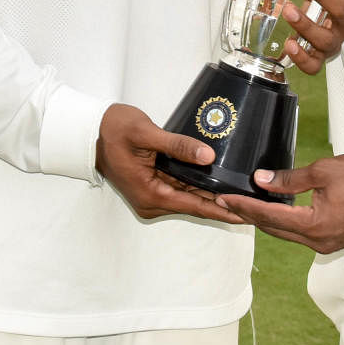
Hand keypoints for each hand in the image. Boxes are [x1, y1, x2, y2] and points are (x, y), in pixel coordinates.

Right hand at [95, 103, 244, 223]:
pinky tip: (218, 183)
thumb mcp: (146, 134)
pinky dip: (199, 187)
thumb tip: (208, 156)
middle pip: (194, 205)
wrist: (90, 131)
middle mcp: (151, 201)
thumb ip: (177, 146)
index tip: (245, 214)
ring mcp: (151, 195)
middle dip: (222, 205)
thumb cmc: (114, 129)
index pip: (194, 205)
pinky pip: (180, 189)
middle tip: (253, 203)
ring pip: (189, 197)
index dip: (221, 210)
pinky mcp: (152, 185)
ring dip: (213, 197)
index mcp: (150, 194)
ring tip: (242, 194)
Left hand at [217, 153, 343, 252]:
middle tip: (225, 201)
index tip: (224, 198)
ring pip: (287, 234)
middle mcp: (318, 243)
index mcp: (314, 226)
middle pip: (275, 230)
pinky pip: (301, 234)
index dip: (245, 206)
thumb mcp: (323, 171)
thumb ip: (290, 179)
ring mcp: (327, 245)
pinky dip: (284, 222)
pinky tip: (274, 210)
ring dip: (266, 220)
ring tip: (243, 205)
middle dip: (249, 215)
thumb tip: (260, 181)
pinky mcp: (333, 241)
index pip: (270, 217)